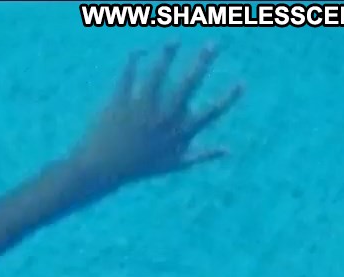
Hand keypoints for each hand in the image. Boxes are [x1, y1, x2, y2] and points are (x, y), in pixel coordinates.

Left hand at [66, 42, 242, 187]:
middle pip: (189, 85)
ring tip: (175, 40)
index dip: (229, 98)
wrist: (101, 169)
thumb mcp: (174, 164)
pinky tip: (139, 50)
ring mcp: (141, 109)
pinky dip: (133, 60)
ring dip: (168, 54)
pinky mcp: (119, 103)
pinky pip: (128, 76)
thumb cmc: (140, 167)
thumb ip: (202, 155)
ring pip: (158, 74)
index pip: (212, 112)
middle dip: (203, 62)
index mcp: (179, 132)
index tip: (241, 82)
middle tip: (214, 43)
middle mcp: (163, 119)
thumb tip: (229, 150)